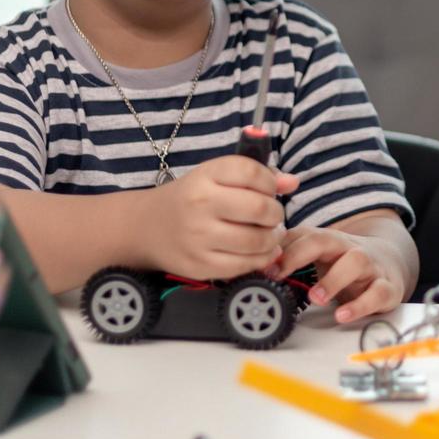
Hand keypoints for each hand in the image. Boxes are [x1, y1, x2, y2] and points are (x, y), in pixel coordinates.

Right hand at [137, 156, 298, 280]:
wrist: (146, 227)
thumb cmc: (190, 198)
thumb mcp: (215, 177)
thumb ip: (256, 176)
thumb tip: (293, 182)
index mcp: (205, 176)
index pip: (253, 172)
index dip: (271, 182)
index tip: (269, 189)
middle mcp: (200, 204)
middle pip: (260, 209)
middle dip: (275, 213)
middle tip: (271, 216)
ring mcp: (198, 237)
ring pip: (257, 240)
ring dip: (273, 238)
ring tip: (269, 234)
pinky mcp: (200, 265)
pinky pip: (245, 265)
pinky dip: (261, 259)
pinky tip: (259, 251)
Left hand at [273, 225, 407, 323]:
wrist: (390, 262)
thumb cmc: (344, 262)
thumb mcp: (318, 256)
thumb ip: (289, 256)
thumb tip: (253, 265)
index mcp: (328, 240)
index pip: (302, 235)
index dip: (282, 250)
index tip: (264, 268)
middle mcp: (348, 247)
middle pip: (326, 239)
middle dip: (300, 254)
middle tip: (279, 274)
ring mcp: (370, 266)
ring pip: (356, 261)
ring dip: (333, 279)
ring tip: (316, 298)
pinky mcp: (387, 287)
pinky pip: (378, 292)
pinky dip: (361, 305)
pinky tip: (343, 316)